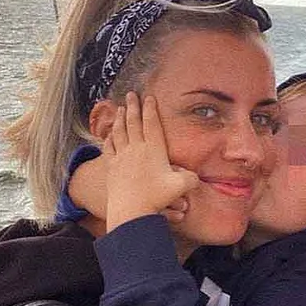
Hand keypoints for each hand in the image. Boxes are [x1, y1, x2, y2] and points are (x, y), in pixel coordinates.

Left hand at [105, 92, 199, 230]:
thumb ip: (191, 179)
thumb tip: (196, 177)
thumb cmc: (156, 198)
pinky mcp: (111, 167)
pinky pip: (109, 148)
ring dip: (120, 119)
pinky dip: (109, 139)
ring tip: (120, 109)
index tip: (149, 97)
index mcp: (153, 149)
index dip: (150, 108)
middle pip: (133, 122)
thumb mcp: (180, 187)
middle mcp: (136, 149)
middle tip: (131, 95)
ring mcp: (121, 157)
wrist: (131, 210)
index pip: (151, 123)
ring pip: (119, 132)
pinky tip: (108, 135)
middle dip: (133, 106)